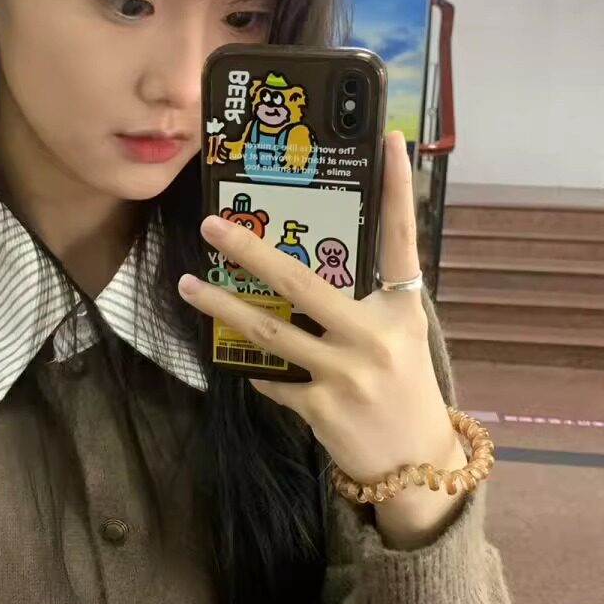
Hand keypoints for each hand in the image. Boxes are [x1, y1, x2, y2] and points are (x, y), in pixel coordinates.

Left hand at [179, 132, 467, 546]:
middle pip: (302, 283)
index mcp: (403, 309)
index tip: (388, 139)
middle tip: (213, 224)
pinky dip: (254, 368)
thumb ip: (371, 298)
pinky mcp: (320, 408)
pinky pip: (272, 378)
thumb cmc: (406, 388)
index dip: (397, 188)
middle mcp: (374, 335)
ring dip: (222, 306)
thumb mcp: (403, 334)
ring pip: (269, 332)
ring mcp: (345, 374)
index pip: (402, 238)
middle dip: (251, 251)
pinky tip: (235, 357)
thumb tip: (319, 258)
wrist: (416, 464)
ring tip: (187, 283)